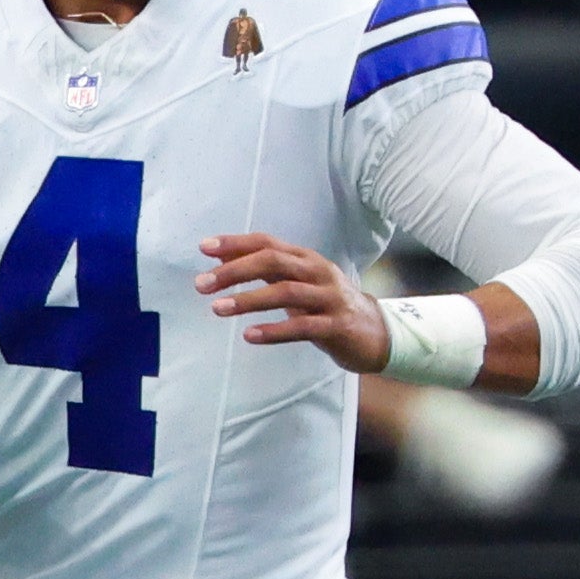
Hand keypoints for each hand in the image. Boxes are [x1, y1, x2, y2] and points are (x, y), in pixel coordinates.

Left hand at [195, 235, 388, 372]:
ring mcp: (329, 298)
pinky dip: (274, 331)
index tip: (204, 248)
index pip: (267, 243)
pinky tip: (249, 335)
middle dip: (235, 271)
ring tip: (218, 308)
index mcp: (305, 259)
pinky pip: (302, 327)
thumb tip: (221, 261)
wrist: (376, 333)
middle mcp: (318, 272)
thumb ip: (265, 271)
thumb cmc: (327, 306)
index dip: (235, 243)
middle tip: (203, 284)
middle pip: (273, 262)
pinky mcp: (337, 326)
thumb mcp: (297, 283)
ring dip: (249, 300)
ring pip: (286, 292)